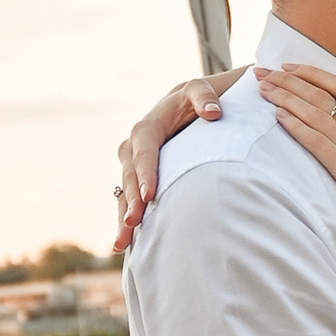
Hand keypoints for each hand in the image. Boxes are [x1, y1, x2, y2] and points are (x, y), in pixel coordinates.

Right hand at [114, 67, 244, 252]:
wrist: (199, 106)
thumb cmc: (204, 99)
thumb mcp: (203, 90)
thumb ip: (205, 98)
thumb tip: (213, 113)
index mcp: (150, 124)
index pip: (144, 148)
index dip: (146, 171)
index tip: (150, 195)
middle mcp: (137, 144)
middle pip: (130, 174)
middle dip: (132, 199)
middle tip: (134, 222)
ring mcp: (136, 163)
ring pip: (125, 190)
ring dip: (123, 215)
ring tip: (122, 242)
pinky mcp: (140, 178)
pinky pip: (129, 199)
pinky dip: (126, 220)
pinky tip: (123, 245)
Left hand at [255, 66, 335, 258]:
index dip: (314, 74)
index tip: (290, 67)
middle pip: (324, 96)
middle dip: (290, 81)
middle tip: (264, 72)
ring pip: (317, 115)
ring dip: (286, 99)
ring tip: (263, 89)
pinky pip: (318, 143)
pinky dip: (296, 126)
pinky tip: (278, 116)